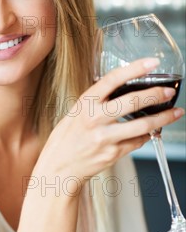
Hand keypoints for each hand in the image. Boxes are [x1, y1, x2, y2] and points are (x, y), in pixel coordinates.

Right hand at [35, 58, 183, 181]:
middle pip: (132, 101)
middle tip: (168, 91)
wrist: (58, 168)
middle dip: (156, 94)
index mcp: (85, 104)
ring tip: (175, 112)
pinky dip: (146, 135)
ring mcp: (105, 138)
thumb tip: (121, 89)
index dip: (135, 68)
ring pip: (143, 125)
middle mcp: (95, 119)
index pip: (113, 80)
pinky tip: (150, 132)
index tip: (151, 63)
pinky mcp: (113, 154)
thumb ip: (96, 102)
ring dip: (163, 118)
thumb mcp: (76, 113)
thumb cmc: (66, 139)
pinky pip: (137, 142)